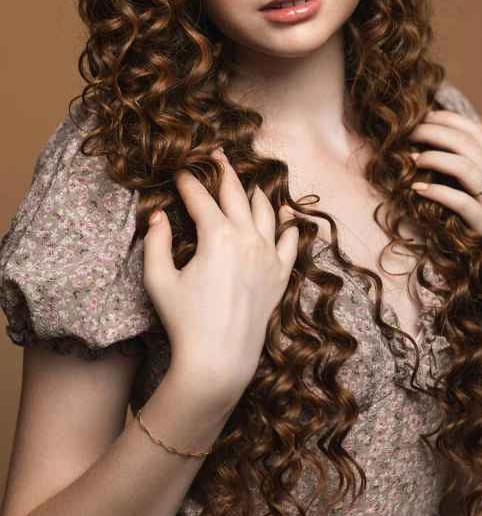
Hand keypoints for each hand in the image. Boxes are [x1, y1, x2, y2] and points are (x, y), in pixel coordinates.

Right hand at [142, 148, 298, 403]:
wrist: (218, 361)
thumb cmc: (184, 322)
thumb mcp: (159, 280)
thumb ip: (156, 242)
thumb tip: (158, 216)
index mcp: (216, 235)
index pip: (199, 197)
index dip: (187, 181)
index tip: (179, 171)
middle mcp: (247, 238)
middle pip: (235, 193)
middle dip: (223, 171)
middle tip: (216, 154)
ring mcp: (268, 255)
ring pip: (265, 210)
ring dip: (254, 192)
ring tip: (247, 181)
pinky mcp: (279, 274)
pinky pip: (290, 240)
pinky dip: (288, 223)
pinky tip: (286, 211)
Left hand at [409, 109, 481, 284]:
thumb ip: (465, 170)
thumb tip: (429, 143)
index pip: (476, 131)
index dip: (447, 120)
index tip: (421, 117)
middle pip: (467, 143)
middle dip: (432, 133)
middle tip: (407, 134)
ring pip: (465, 166)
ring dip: (433, 157)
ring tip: (411, 159)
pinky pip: (460, 201)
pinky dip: (436, 191)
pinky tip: (417, 188)